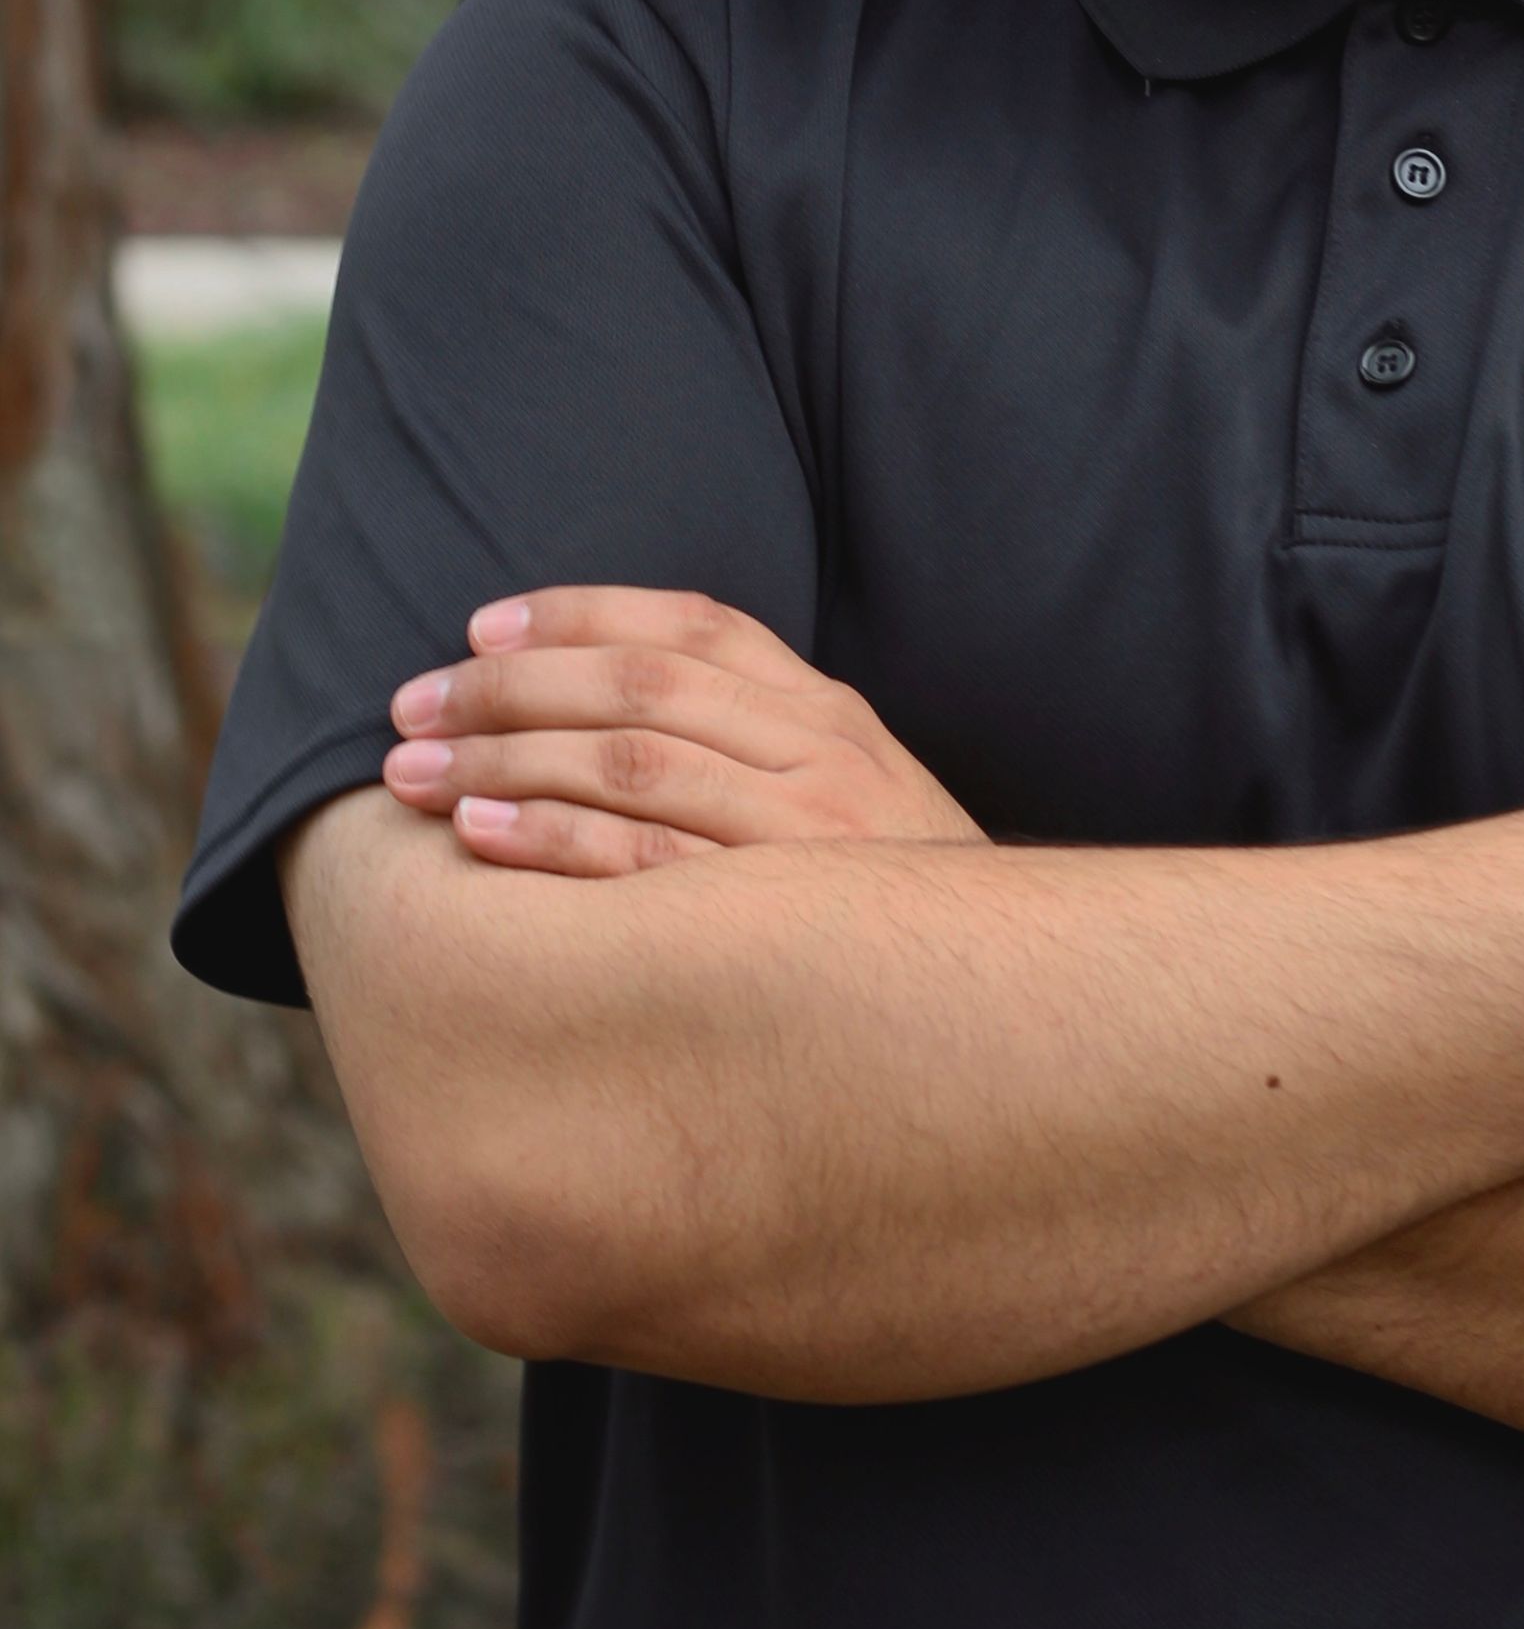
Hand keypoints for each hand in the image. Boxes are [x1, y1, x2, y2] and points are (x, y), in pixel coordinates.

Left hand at [380, 586, 982, 875]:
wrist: (1010, 1016)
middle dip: (507, 687)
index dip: (576, 613)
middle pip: (638, 687)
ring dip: (503, 758)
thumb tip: (617, 713)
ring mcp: (803, 834)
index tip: (478, 625)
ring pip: (628, 763)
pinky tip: (477, 834)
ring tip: (410, 770)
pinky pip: (644, 865)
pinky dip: (553, 839)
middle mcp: (819, 754)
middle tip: (409, 704)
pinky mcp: (781, 920)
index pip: (690, 626)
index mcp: (829, 714)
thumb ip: (765, 747)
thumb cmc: (896, 914)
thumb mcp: (856, 802)